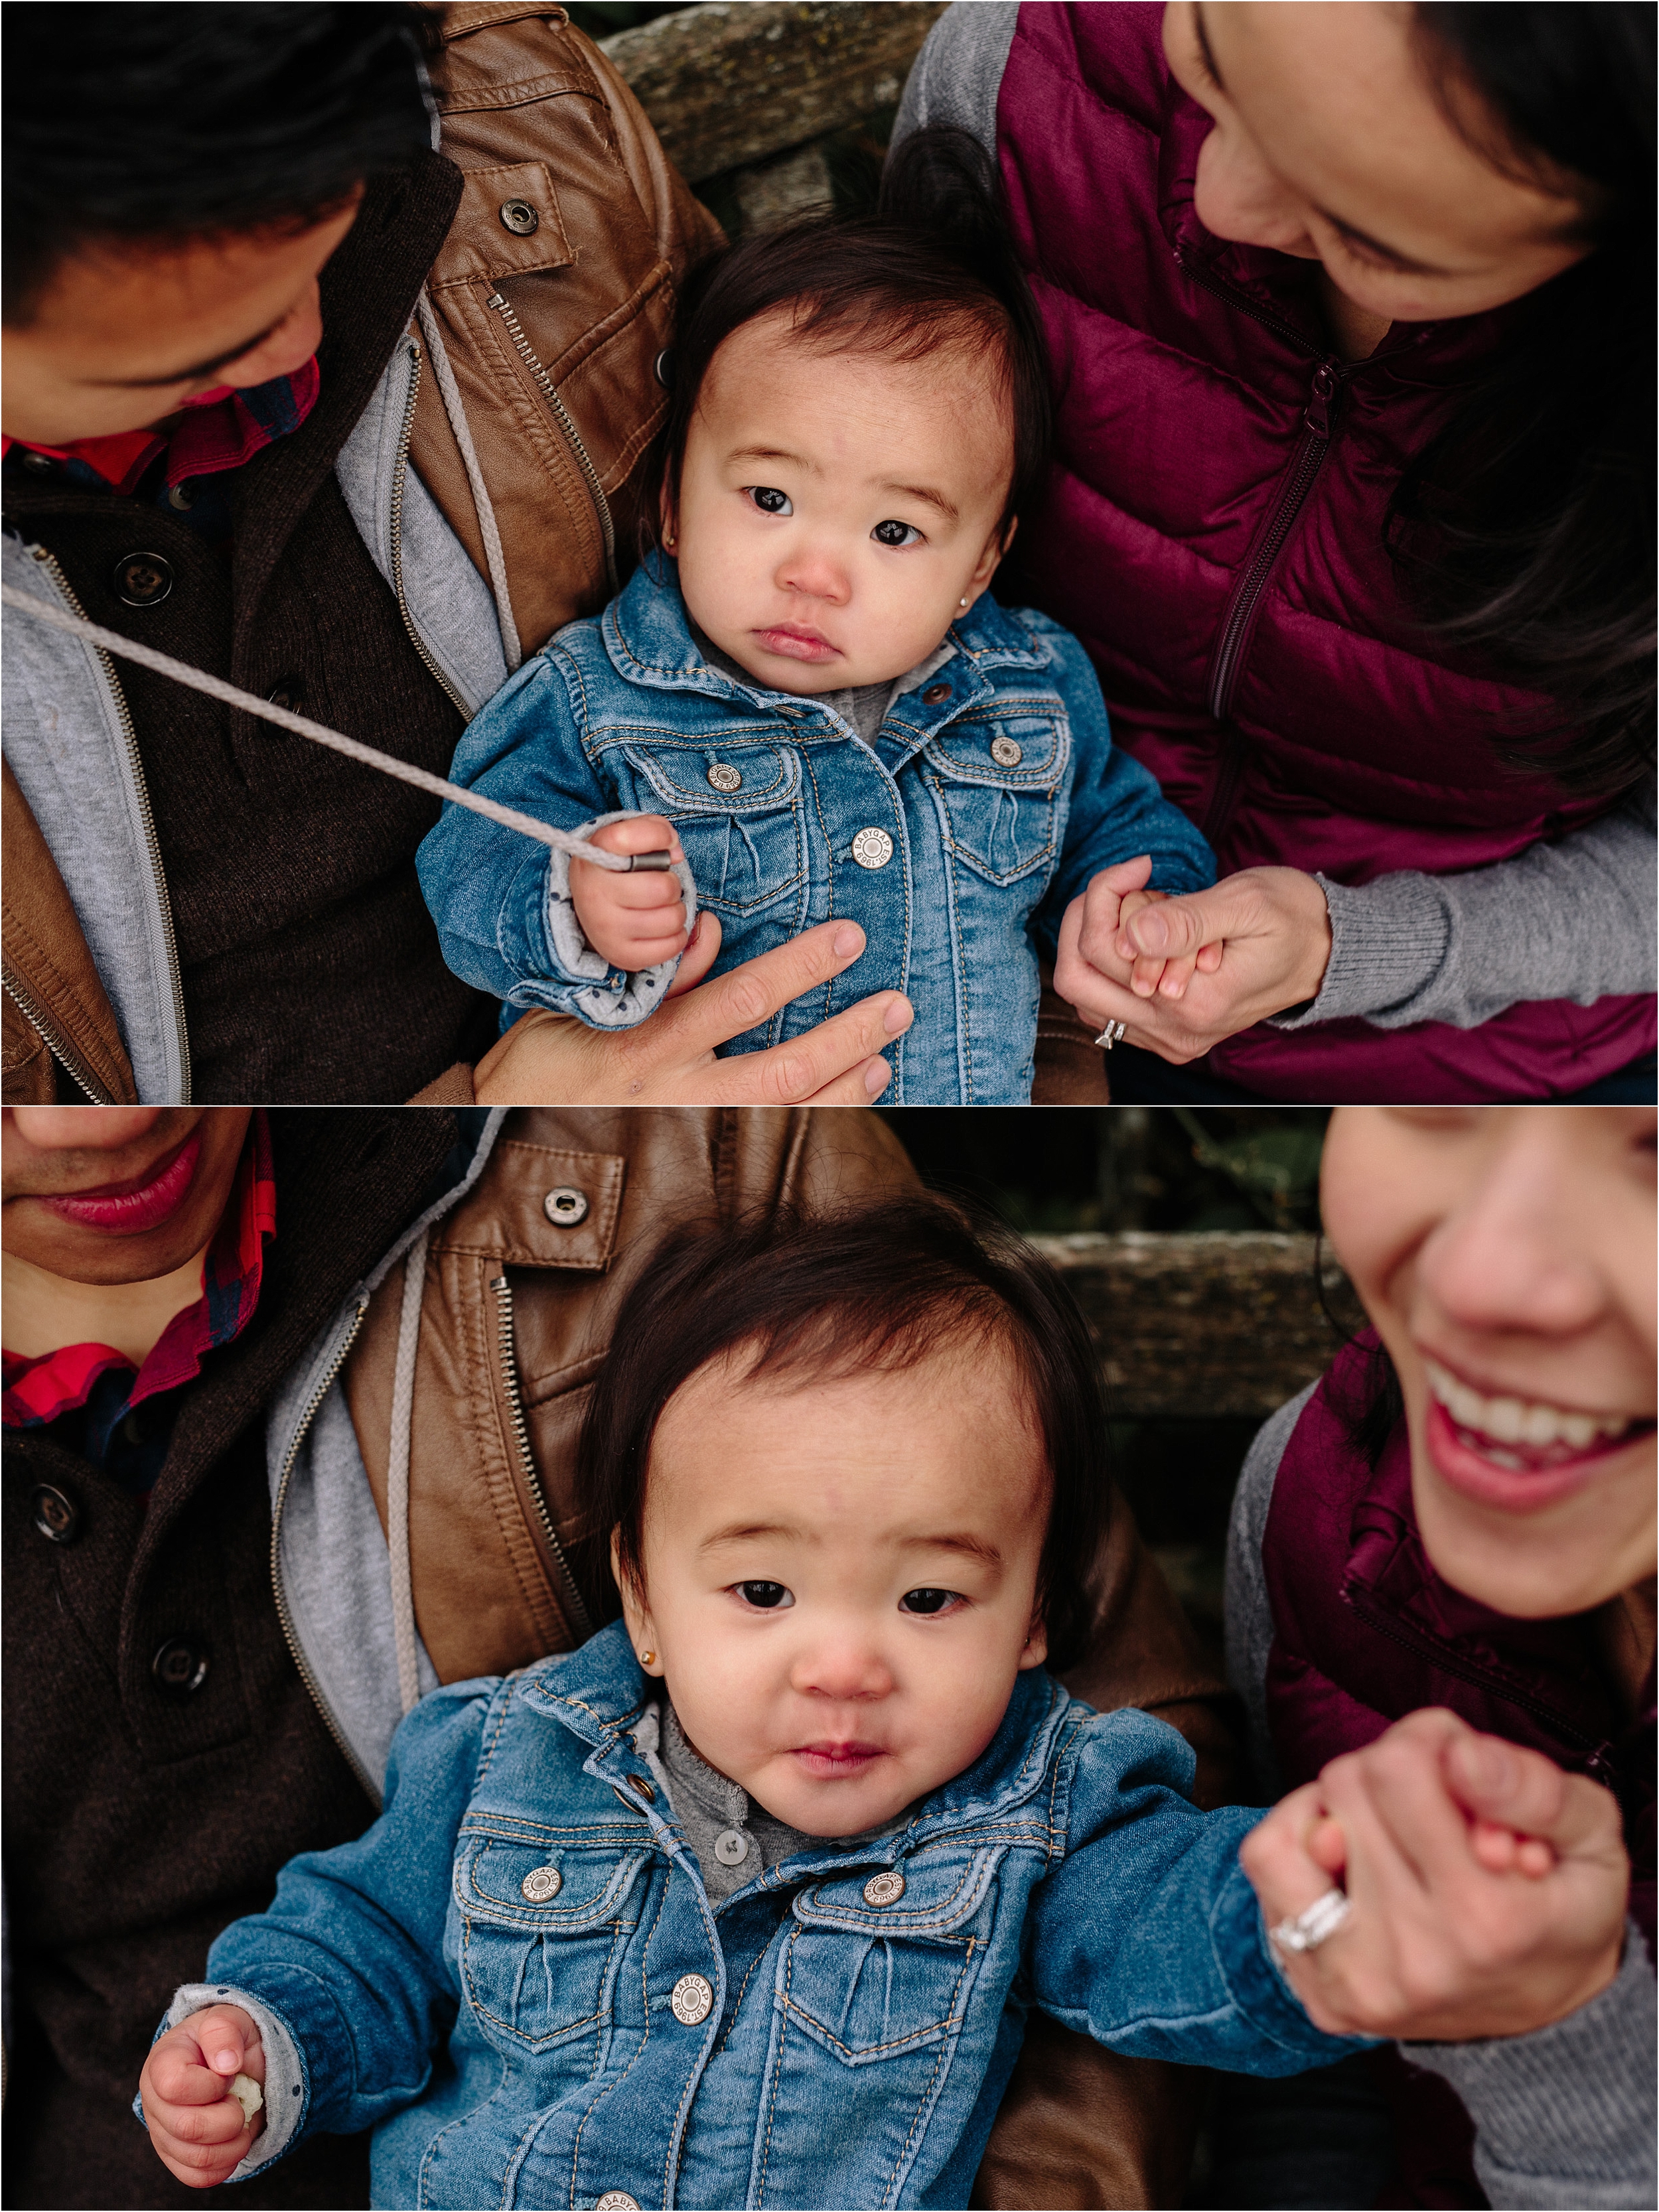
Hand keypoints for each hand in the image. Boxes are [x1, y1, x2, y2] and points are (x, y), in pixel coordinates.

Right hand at [139, 2003, 265, 2189]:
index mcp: (161, 2064)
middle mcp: (154, 2103)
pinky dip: (227, 2162)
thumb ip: (223, 2031)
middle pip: (188, 2128)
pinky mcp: (176, 2159)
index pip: (175, 2086)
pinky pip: (199, 2177)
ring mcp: (162, 2134)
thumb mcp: (228, 2018)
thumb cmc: (226, 2039)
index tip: (229, 2071)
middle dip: (229, 2116)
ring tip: (242, 2118)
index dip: (211, 2084)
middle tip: (240, 2099)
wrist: (231, 2062)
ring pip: (197, 2158)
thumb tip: (227, 2064)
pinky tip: (234, 2139)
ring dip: (234, 2142)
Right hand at [474, 915, 912, 1105]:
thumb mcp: (578, 1007)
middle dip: (847, 1030)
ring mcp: (687, 1135)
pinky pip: (771, 1145)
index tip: (846, 940)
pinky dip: (821, 1118)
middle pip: (784, 1063)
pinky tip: (856, 1095)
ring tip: (887, 1050)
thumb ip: (650, 974)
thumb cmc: (534, 1071)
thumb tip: (708, 934)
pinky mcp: (688, 1163)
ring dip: (846, 1079)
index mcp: (649, 1042)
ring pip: (787, 1111)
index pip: (741, 998)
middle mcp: (677, 1093)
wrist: (490, 1148)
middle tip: (896, 1002)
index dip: (801, 968)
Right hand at [568, 815, 686, 969]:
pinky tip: (661, 928)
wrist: (590, 905)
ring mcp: (605, 928)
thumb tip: (676, 855)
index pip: (632, 836)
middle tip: (661, 886)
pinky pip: (671, 947)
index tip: (664, 842)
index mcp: (594, 855)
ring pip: (671, 918)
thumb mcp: (631, 839)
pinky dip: (676, 937)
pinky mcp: (620, 954)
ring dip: (676, 911)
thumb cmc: (621, 868)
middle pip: (663, 888)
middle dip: (672, 884)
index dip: (659, 836)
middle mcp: (594, 893)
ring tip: (661, 907)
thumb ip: (657, 831)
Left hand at [1054, 866, 1331, 1062]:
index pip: (1104, 949)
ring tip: (1146, 913)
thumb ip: (1187, 922)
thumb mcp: (1246, 904)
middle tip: (1125, 883)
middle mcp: (1175, 1032)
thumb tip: (1133, 933)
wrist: (1326, 954)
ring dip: (1099, 943)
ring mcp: (1168, 1040)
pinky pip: (1105, 1006)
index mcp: (1194, 1002)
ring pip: (1085, 994)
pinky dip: (1111, 966)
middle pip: (1077, 978)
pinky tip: (1144, 938)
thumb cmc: (1292, 917)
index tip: (1142, 865)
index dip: (1107, 893)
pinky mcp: (1165, 1037)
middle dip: (1090, 919)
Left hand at [1241, 1710, 1627, 2042]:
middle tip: (1436, 1804)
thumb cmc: (1563, 1910)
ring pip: (1302, 1822)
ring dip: (1343, 1806)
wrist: (1544, 2026)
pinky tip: (1350, 1855)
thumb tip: (1460, 1754)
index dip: (1431, 1741)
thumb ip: (1535, 1789)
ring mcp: (1359, 1982)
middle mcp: (1415, 1958)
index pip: (1402, 1769)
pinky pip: (1268, 1864)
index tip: (1460, 1767)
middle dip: (1394, 1770)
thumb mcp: (1592, 1840)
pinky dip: (1301, 1838)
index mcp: (1488, 1921)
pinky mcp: (1321, 1991)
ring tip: (1393, 1832)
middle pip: (1351, 1781)